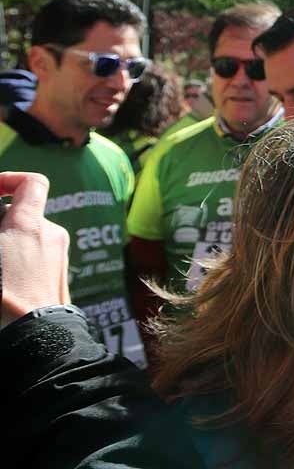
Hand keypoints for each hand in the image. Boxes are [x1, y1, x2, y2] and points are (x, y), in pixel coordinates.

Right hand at [0, 172, 70, 326]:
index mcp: (30, 226)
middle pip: (22, 218)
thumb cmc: (3, 298)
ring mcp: (58, 260)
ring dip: (7, 248)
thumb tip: (5, 229)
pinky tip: (7, 284)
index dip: (10, 181)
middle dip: (0, 227)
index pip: (32, 184)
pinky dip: (16, 265)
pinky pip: (35, 262)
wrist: (33, 342)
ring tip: (1, 270)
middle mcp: (51, 237)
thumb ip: (2, 229)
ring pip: (26, 242)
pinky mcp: (58, 281)